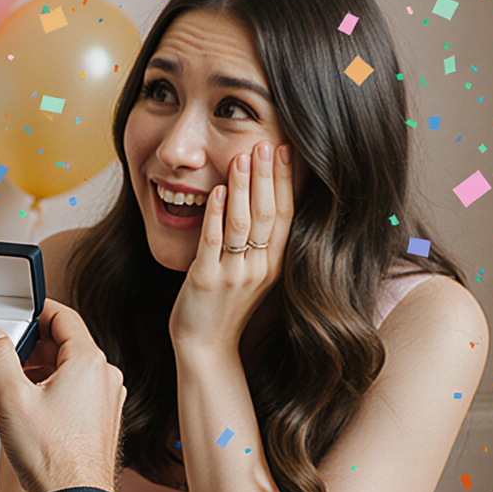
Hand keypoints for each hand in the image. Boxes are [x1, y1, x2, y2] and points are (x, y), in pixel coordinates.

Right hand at [0, 299, 126, 491]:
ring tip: (14, 381)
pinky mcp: (102, 419)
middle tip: (6, 350)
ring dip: (42, 367)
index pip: (64, 316)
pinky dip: (54, 388)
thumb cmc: (51, 457)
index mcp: (89, 362)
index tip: (19, 312)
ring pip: (71, 368)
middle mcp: (105, 377)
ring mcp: (107, 400)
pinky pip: (77, 390)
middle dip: (34, 343)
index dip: (37, 310)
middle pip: (67, 342)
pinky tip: (31, 405)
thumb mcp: (12, 397)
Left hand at [169, 140, 293, 351]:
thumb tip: (260, 204)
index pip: (286, 215)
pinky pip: (212, 242)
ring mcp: (234, 275)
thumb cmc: (225, 308)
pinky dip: (214, 214)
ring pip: (241, 223)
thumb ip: (259, 245)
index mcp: (274, 265)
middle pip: (268, 214)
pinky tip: (214, 191)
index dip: (285, 182)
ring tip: (241, 158)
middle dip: (267, 177)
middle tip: (266, 144)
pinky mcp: (206, 281)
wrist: (206, 347)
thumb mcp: (252, 276)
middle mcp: (259, 269)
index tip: (285, 151)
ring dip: (241, 188)